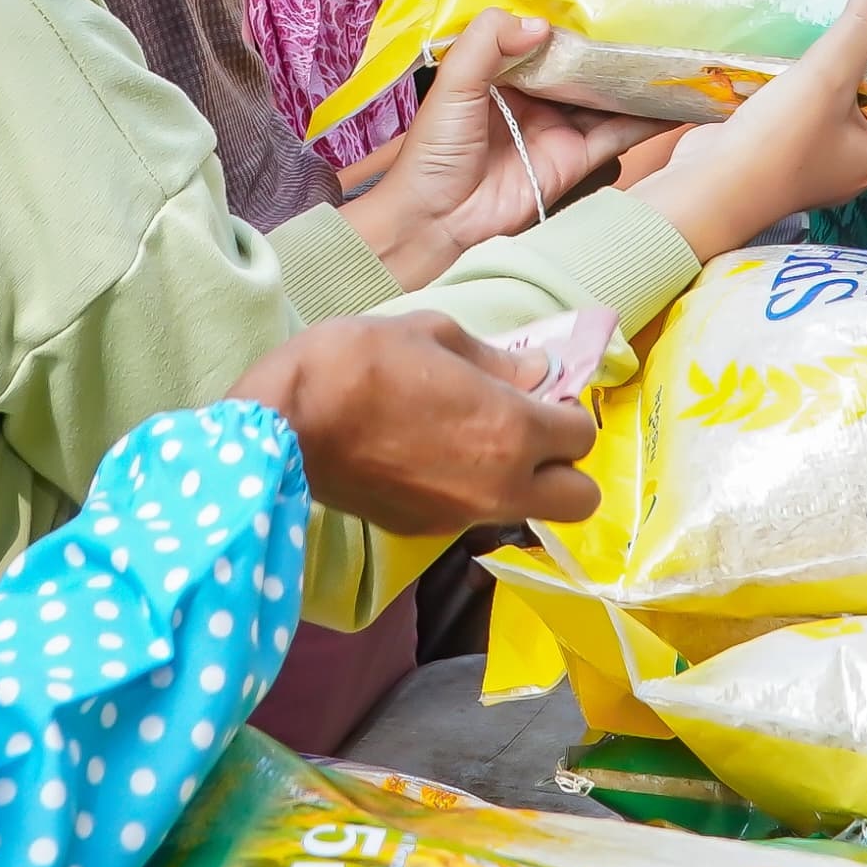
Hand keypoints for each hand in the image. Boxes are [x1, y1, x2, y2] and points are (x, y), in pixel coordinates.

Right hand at [227, 312, 600, 532]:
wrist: (284, 425)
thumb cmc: (357, 362)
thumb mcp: (432, 334)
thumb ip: (496, 359)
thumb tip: (539, 372)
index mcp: (510, 430)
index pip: (582, 434)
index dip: (565, 408)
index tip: (537, 390)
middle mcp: (499, 485)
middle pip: (579, 500)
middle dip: (565, 465)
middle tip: (527, 430)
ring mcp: (460, 517)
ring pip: (525, 511)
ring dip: (519, 481)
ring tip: (470, 441)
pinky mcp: (422, 532)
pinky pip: (472, 515)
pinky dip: (468, 492)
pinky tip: (425, 457)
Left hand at [344, 13, 669, 282]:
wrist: (437, 221)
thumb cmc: (434, 152)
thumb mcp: (452, 84)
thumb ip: (487, 42)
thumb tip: (543, 25)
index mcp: (503, 73)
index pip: (546, 40)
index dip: (575, 23)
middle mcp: (535, 98)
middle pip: (582, 67)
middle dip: (613, 50)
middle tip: (657, 22)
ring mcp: (558, 129)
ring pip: (606, 97)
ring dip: (637, 81)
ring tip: (677, 57)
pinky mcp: (577, 160)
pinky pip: (618, 134)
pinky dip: (648, 120)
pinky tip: (677, 102)